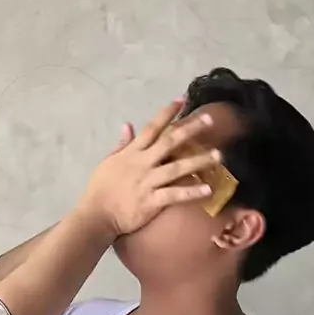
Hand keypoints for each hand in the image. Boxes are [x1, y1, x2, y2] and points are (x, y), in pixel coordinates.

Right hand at [78, 99, 218, 237]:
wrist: (96, 214)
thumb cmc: (100, 189)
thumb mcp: (108, 162)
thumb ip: (121, 144)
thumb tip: (128, 124)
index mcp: (132, 153)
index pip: (152, 128)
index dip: (167, 113)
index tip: (182, 100)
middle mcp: (142, 163)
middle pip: (170, 142)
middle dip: (191, 129)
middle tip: (210, 119)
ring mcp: (148, 182)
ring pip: (177, 168)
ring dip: (199, 161)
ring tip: (218, 156)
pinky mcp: (151, 201)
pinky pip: (175, 195)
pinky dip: (191, 192)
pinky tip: (208, 190)